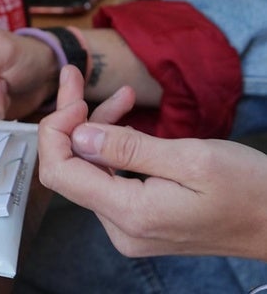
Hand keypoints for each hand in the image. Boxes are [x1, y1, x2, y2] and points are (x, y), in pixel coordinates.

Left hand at [39, 66, 266, 260]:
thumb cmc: (250, 190)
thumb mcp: (192, 159)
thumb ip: (128, 148)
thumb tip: (78, 135)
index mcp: (130, 214)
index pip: (60, 172)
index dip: (56, 130)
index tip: (74, 97)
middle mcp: (120, 227)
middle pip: (71, 167)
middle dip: (71, 119)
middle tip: (76, 77)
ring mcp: (127, 226)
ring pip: (89, 169)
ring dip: (96, 129)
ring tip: (122, 96)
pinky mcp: (137, 218)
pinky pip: (110, 178)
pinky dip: (113, 146)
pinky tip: (126, 119)